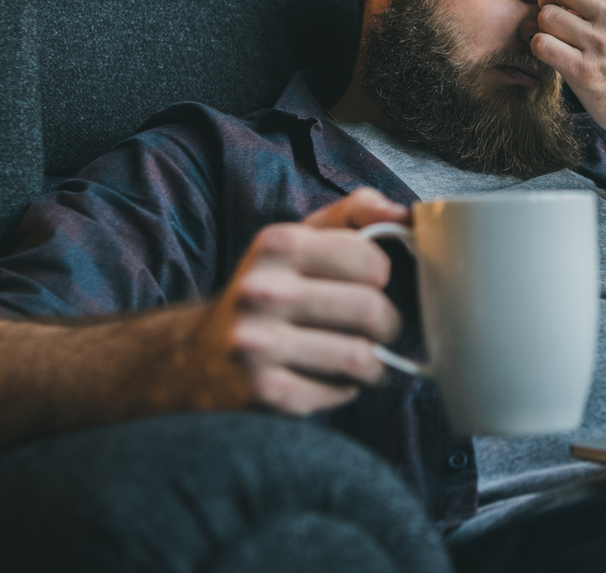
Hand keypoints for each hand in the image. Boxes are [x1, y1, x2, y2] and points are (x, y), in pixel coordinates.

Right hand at [187, 188, 408, 414]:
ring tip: (359, 358)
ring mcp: (258, 344)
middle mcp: (261, 291)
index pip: (372, 261)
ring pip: (361, 357)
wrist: (198, 357)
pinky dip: (344, 390)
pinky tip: (326, 379)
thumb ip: (356, 213)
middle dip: (386, 326)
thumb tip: (407, 213)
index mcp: (277, 245)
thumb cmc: (271, 290)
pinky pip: (339, 393)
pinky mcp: (262, 392)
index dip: (379, 277)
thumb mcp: (302, 239)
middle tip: (375, 330)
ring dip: (373, 364)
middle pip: (371, 311)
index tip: (367, 285)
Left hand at [520, 0, 605, 145]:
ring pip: (546, 17)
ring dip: (542, 29)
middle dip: (543, 1)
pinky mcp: (584, 70)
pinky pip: (542, 44)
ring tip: (552, 42)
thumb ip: (604, 7)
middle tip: (548, 20)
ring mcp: (599, 43)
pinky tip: (551, 57)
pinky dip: (539, 49)